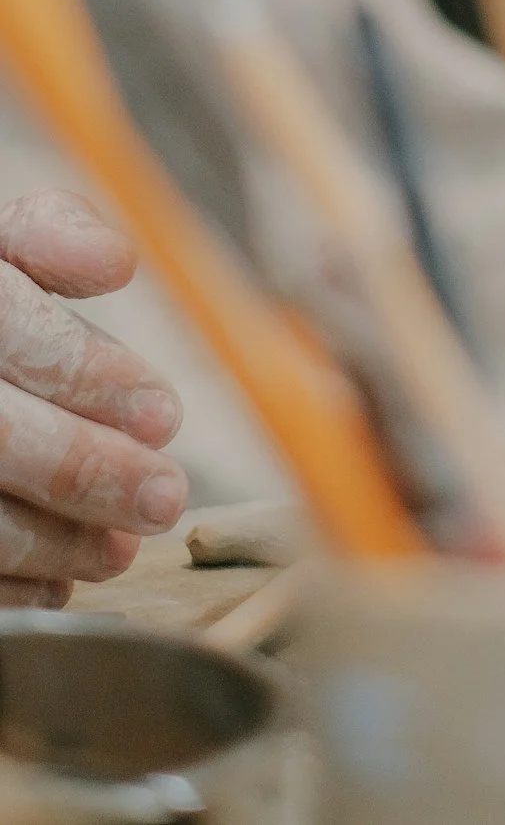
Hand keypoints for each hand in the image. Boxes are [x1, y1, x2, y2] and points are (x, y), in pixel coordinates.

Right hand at [0, 190, 186, 606]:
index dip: (90, 375)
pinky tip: (58, 582)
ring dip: (53, 541)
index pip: (10, 327)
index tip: (168, 415)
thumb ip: (51, 236)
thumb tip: (118, 261)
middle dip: (84, 471)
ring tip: (122, 546)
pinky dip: (9, 590)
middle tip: (166, 496)